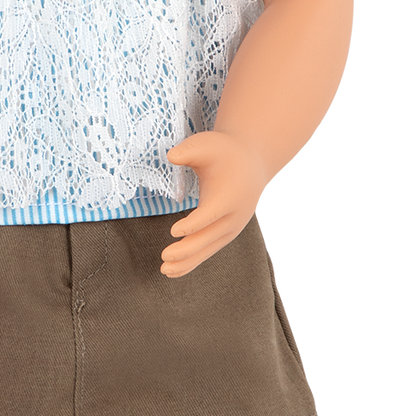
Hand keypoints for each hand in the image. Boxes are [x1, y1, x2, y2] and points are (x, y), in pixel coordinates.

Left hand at [161, 131, 272, 277]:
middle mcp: (233, 217)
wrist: (252, 163)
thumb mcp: (207, 145)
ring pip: (208, 249)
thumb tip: (171, 156)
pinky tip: (174, 270)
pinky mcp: (226, 234)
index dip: (193, 224)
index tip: (174, 231)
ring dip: (187, 262)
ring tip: (164, 270)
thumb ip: (189, 150)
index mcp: (228, 197)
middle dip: (186, 250)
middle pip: (208, 237)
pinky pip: (208, 251)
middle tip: (164, 256)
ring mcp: (231, 228)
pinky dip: (192, 262)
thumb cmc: (224, 152)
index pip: (210, 215)